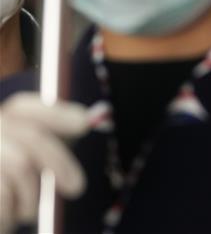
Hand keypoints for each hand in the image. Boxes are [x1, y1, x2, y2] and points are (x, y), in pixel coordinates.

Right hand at [0, 93, 89, 232]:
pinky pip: (3, 192)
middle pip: (31, 136)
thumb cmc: (12, 186)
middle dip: (60, 161)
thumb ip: (58, 137)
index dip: (56, 114)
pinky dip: (13, 208)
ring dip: (32, 193)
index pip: (23, 107)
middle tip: (76, 186)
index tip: (83, 123)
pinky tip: (10, 212)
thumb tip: (92, 118)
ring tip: (29, 209)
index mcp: (1, 123)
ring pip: (20, 165)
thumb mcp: (35, 158)